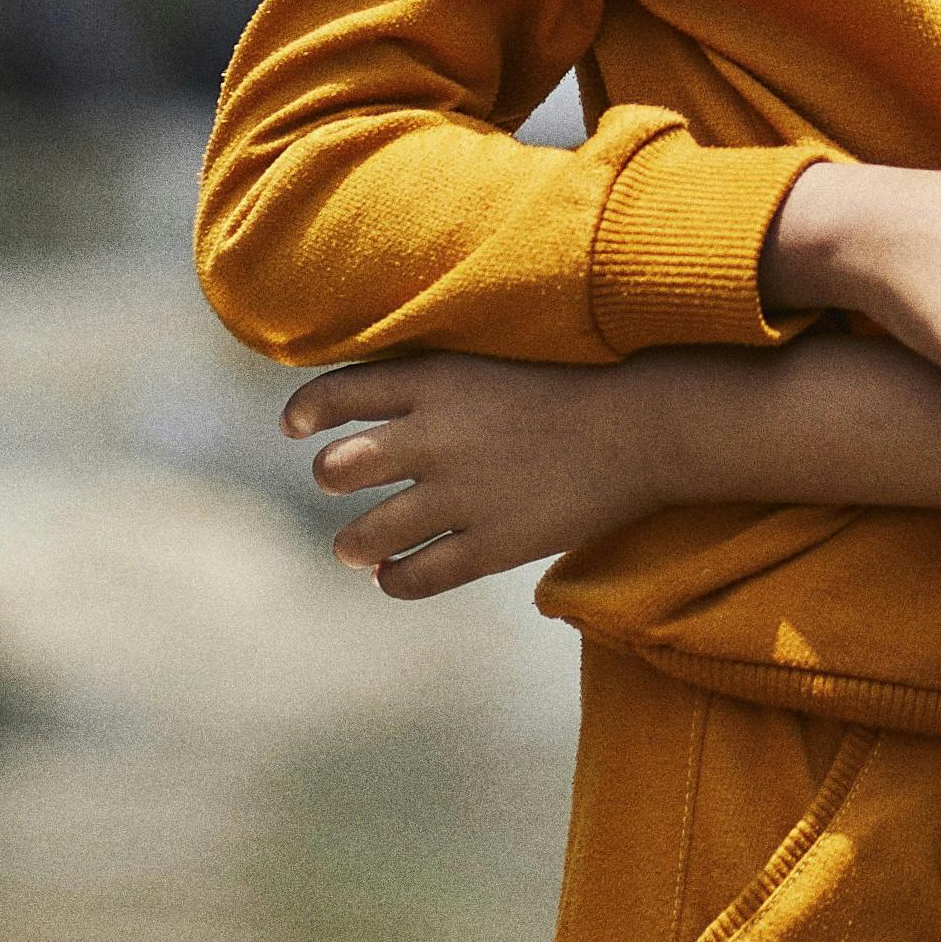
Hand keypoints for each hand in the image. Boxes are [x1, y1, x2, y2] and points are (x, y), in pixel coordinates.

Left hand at [291, 353, 678, 600]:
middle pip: (339, 468)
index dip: (305, 413)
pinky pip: (417, 577)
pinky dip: (395, 581)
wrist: (645, 427)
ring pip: (365, 534)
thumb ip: (438, 382)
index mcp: (437, 380)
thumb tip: (380, 405)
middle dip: (330, 478)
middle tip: (336, 484)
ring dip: (351, 545)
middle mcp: (437, 436)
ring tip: (352, 550)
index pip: (338, 393)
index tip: (295, 429)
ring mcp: (462, 494)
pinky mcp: (492, 545)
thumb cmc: (577, 385)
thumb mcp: (495, 359)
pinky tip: (394, 578)